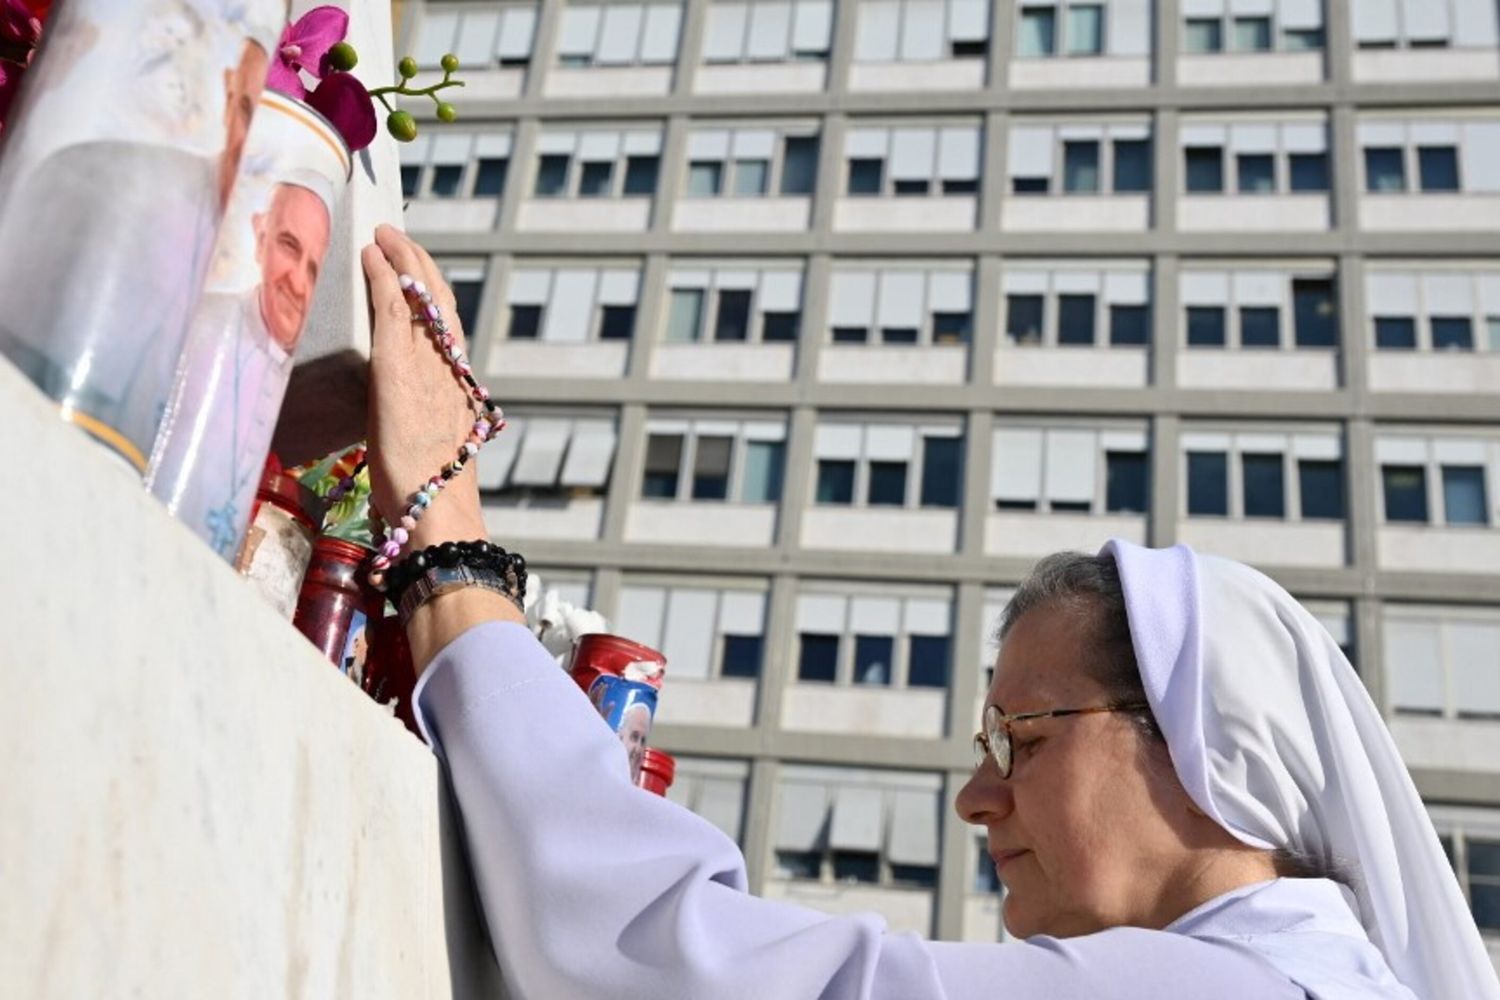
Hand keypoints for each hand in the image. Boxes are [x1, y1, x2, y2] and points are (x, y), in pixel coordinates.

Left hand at [362, 225, 485, 550]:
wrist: (437, 511)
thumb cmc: (430, 497)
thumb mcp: (432, 452)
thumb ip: (425, 426)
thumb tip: (409, 425)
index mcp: (457, 389)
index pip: (448, 327)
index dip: (434, 294)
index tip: (420, 271)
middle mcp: (447, 369)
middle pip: (439, 301)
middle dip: (420, 265)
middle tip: (399, 237)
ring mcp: (425, 365)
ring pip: (418, 296)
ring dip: (401, 259)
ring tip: (384, 234)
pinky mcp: (397, 368)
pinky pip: (392, 309)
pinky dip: (383, 276)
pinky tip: (371, 255)